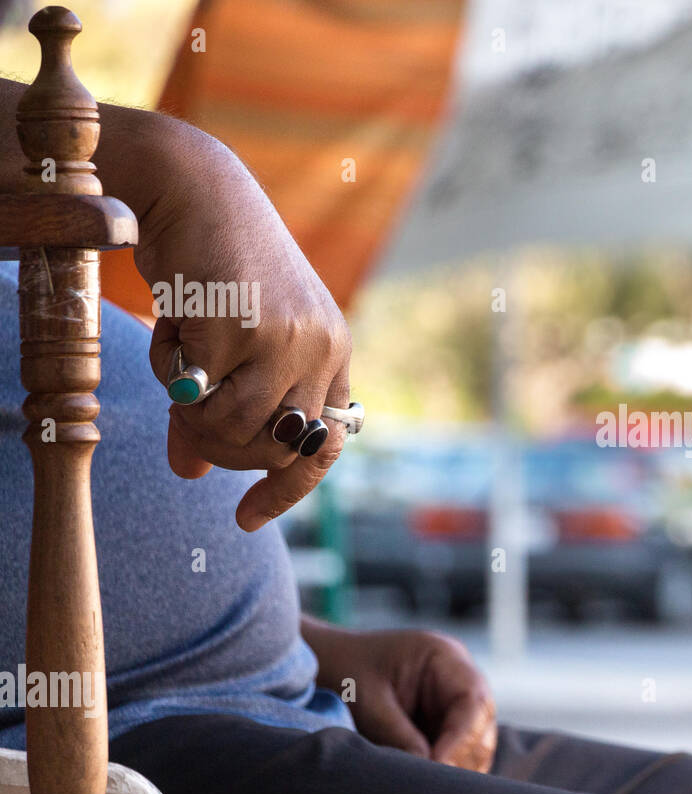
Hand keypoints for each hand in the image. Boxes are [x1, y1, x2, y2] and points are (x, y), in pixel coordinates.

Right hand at [0, 86, 352, 531]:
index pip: (324, 447)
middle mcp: (323, 348)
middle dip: (225, 452)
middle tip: (189, 421)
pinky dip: (171, 374)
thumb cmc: (213, 267)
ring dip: (193, 416)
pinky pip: (198, 395)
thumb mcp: (230, 342)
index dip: (288, 488)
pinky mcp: (244, 330)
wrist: (193, 189)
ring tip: (179, 368)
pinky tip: (171, 331)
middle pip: (278, 452)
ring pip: (238, 433)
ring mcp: (289, 339)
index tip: (246, 519)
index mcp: (333, 351)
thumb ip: (222, 408)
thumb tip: (190, 472)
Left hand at [305, 620, 496, 771]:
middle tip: (437, 786)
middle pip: (481, 722)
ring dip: (459, 766)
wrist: (328, 665)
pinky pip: (458, 750)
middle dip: (464, 755)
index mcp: (444, 657)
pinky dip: (448, 768)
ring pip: (475, 740)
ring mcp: (452, 700)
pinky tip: (430, 784)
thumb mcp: (370, 703)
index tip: (440, 764)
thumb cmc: (346, 671)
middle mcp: (457, 678)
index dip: (463, 736)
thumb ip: (400, 736)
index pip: (472, 699)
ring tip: (432, 788)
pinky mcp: (442, 722)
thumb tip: (430, 773)